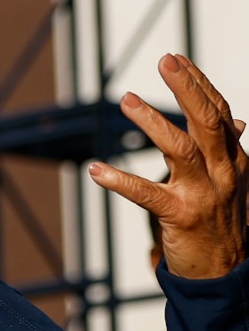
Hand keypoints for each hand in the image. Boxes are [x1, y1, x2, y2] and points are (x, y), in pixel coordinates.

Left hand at [89, 53, 248, 279]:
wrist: (226, 271)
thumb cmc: (223, 222)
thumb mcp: (232, 181)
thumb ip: (228, 150)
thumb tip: (237, 121)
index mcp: (234, 158)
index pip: (218, 112)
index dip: (198, 84)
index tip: (176, 59)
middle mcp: (224, 171)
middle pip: (207, 121)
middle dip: (187, 87)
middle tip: (166, 60)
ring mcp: (203, 193)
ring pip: (179, 149)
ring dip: (152, 122)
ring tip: (126, 100)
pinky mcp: (180, 216)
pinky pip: (147, 195)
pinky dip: (120, 181)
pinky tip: (96, 170)